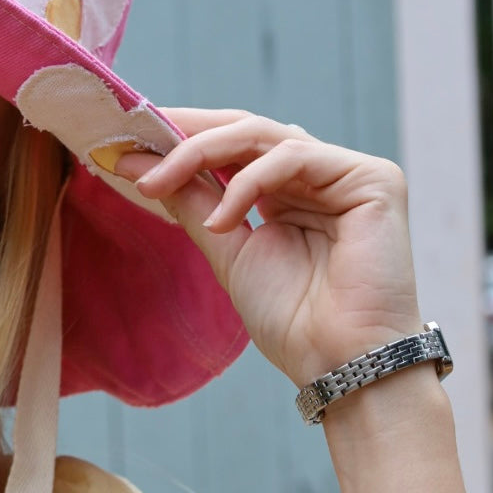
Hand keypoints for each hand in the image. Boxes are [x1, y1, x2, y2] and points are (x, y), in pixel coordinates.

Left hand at [115, 109, 422, 387]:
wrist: (340, 363)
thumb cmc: (292, 320)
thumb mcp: (226, 249)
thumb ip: (191, 201)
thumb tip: (136, 162)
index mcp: (287, 190)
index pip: (229, 146)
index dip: (179, 139)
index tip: (121, 143)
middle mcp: (317, 174)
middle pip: (243, 129)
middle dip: (182, 134)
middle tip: (129, 141)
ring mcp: (345, 173)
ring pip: (261, 134)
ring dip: (199, 154)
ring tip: (154, 184)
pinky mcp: (371, 178)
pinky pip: (293, 157)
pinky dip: (248, 183)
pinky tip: (223, 221)